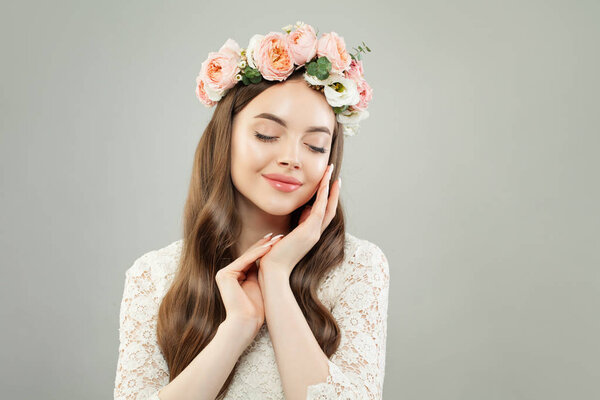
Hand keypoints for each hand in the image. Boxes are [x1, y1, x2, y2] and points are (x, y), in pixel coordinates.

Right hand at [214, 233, 283, 334]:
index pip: (251, 260)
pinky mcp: (225, 274)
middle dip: (265, 245)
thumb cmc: (255, 310)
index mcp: (234, 277)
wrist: (246, 323)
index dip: (265, 250)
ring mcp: (224, 273)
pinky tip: (269, 247)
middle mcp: (227, 274)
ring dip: (263, 247)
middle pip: (249, 256)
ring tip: (276, 239)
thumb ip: (258, 271)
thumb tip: (267, 257)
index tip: (278, 242)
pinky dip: (258, 254)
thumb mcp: (258, 285)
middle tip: (278, 236)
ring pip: (248, 257)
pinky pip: (245, 261)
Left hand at [257, 163, 340, 278]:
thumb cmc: (275, 255)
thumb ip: (299, 222)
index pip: (324, 212)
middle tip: (333, 172)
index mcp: (311, 234)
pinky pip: (320, 210)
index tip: (329, 183)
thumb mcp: (289, 234)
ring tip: (330, 172)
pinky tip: (325, 184)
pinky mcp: (309, 232)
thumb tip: (305, 208)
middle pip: (330, 207)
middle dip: (332, 189)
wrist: (273, 271)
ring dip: (329, 188)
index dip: (328, 197)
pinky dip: (323, 196)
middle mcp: (316, 233)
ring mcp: (314, 233)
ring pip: (327, 206)